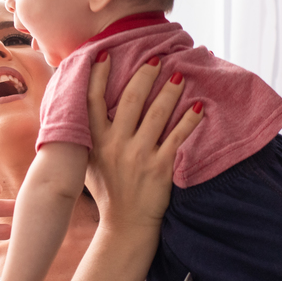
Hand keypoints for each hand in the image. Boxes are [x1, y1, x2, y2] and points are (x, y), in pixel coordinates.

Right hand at [84, 54, 202, 228]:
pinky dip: (189, 122)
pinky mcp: (160, 168)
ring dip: (170, 92)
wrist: (125, 225)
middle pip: (129, 100)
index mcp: (95, 142)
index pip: (92, 102)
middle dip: (144, 76)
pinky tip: (198, 108)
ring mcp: (138, 156)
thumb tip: (82, 110)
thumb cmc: (107, 191)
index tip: (104, 55)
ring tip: (179, 75)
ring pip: (157, 115)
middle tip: (155, 59)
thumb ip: (86, 138)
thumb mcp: (88, 164)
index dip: (97, 77)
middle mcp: (115, 146)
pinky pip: (177, 138)